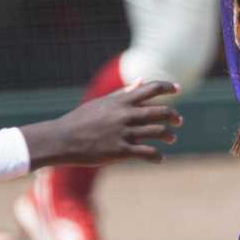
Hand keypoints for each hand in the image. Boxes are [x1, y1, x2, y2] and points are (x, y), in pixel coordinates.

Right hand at [23, 80, 182, 167]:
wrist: (61, 140)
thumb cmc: (80, 120)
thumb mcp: (101, 103)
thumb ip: (123, 93)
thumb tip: (141, 80)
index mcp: (120, 101)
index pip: (151, 88)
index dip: (167, 87)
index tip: (178, 88)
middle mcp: (125, 115)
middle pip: (160, 111)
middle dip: (173, 116)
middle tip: (178, 120)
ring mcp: (124, 133)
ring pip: (158, 132)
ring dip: (168, 135)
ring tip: (171, 138)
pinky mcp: (120, 151)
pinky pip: (147, 153)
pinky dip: (157, 156)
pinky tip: (160, 159)